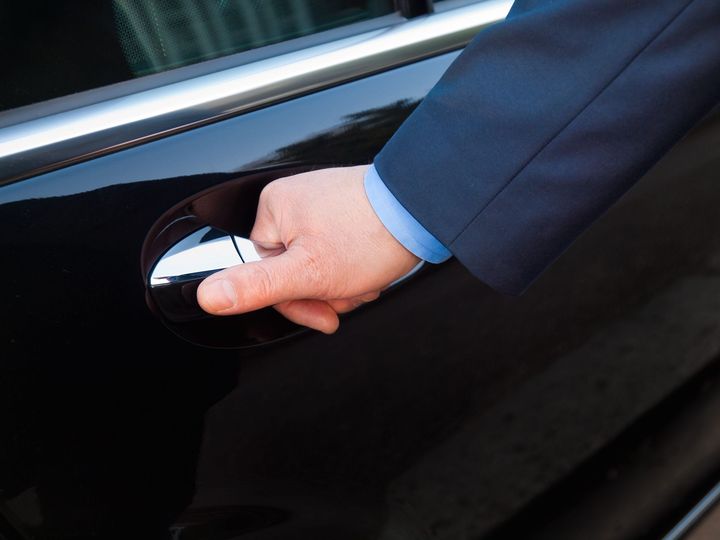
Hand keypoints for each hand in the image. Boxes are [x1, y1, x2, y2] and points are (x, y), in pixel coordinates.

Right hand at [197, 165, 419, 333]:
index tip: (325, 311)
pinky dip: (355, 267)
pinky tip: (372, 268)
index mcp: (274, 210)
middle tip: (352, 291)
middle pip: (295, 270)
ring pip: (320, 264)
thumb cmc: (369, 235)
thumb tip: (208, 297)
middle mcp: (295, 201)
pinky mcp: (346, 210)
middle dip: (325, 291)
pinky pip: (339, 250)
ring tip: (366, 277)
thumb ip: (255, 287)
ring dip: (344, 283)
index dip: (297, 301)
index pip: (266, 273)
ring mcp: (322, 204)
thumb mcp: (307, 272)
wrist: (423, 209)